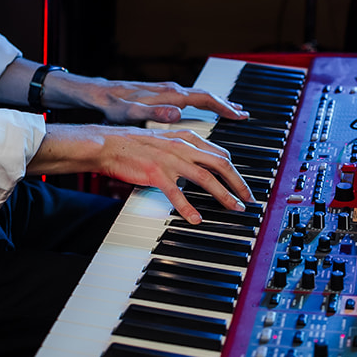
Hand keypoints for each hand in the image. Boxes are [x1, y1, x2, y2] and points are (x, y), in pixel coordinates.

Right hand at [31, 124, 252, 224]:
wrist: (108, 144)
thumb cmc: (135, 145)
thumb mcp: (166, 141)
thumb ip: (186, 150)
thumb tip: (204, 162)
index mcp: (186, 138)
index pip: (220, 153)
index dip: (236, 171)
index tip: (243, 185)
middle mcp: (182, 147)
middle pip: (220, 164)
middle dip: (238, 183)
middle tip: (248, 199)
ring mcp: (169, 160)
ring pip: (205, 178)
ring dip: (223, 195)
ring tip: (233, 208)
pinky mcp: (155, 173)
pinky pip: (176, 193)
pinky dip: (188, 207)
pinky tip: (196, 218)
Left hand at [52, 74, 249, 125]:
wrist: (99, 94)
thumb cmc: (114, 105)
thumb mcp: (132, 113)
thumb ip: (155, 113)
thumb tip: (178, 113)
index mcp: (170, 94)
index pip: (205, 99)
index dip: (224, 107)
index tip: (239, 115)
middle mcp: (172, 89)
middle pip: (207, 95)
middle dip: (226, 104)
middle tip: (244, 114)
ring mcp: (168, 90)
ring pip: (199, 95)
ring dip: (217, 102)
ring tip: (231, 110)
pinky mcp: (162, 94)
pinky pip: (190, 97)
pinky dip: (203, 102)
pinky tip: (204, 109)